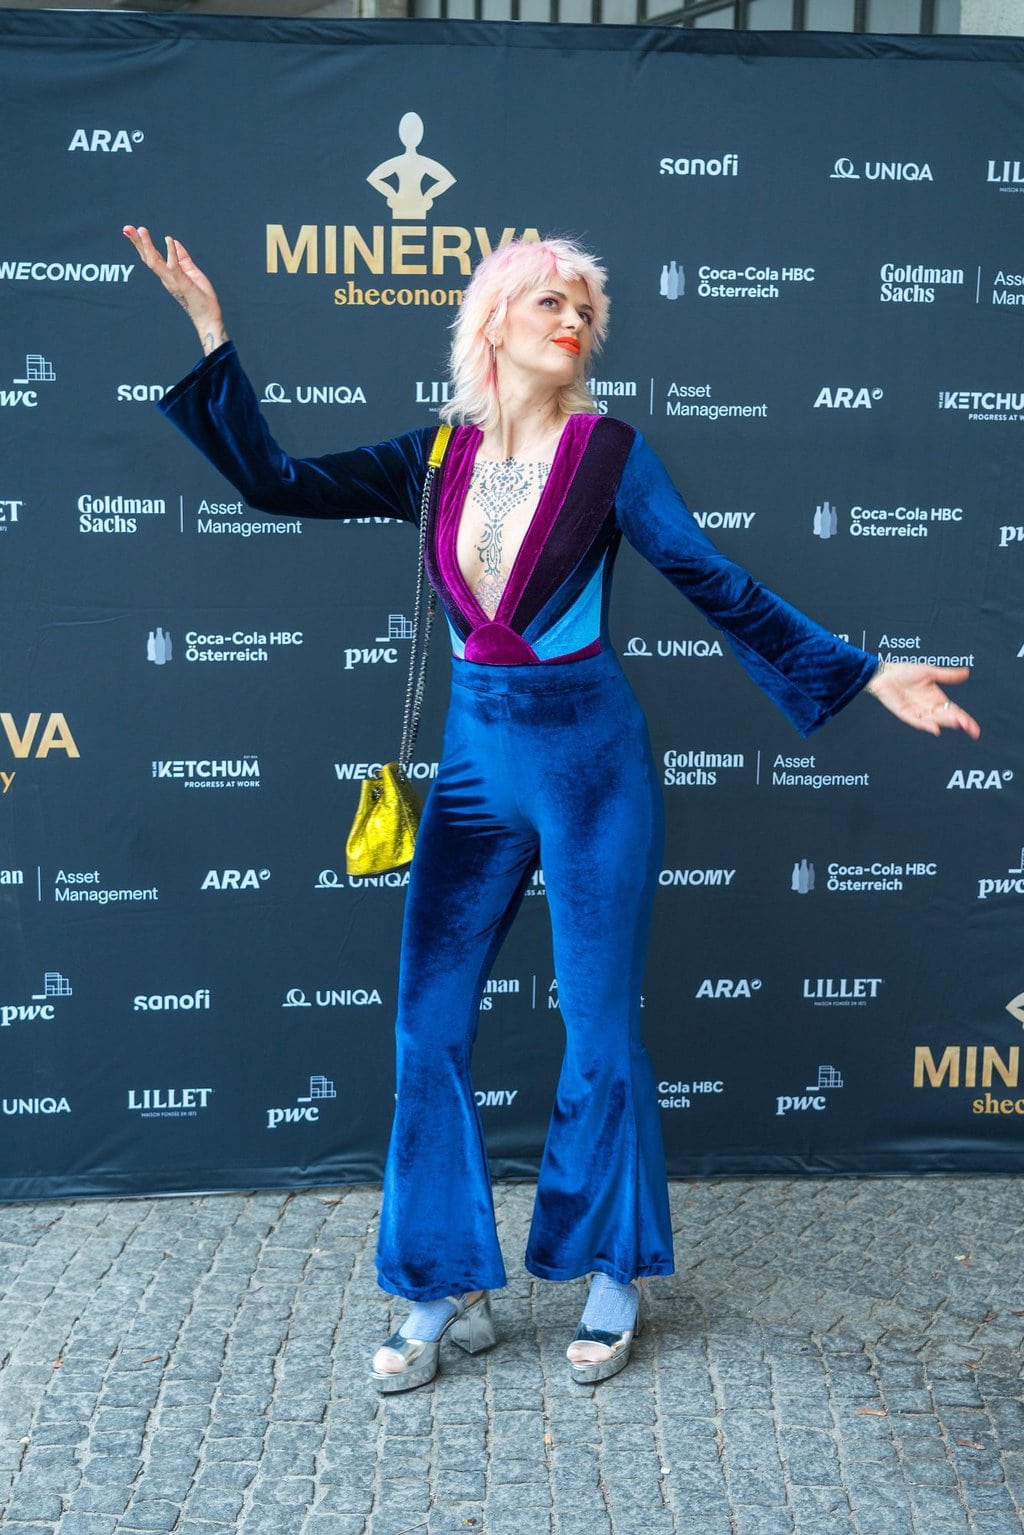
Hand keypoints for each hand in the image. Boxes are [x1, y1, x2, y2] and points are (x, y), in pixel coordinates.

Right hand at [122, 225, 227, 354]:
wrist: (208, 315)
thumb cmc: (201, 295)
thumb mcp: (191, 270)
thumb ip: (182, 257)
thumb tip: (173, 241)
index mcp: (167, 274)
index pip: (151, 256)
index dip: (141, 244)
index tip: (132, 230)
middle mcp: (166, 277)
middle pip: (147, 257)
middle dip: (137, 242)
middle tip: (126, 228)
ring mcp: (172, 280)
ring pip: (154, 261)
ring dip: (147, 245)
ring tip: (141, 230)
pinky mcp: (181, 282)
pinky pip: (173, 266)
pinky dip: (171, 252)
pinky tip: (169, 239)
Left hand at [865, 662, 979, 738]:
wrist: (885, 672)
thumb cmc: (905, 672)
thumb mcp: (930, 672)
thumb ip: (948, 675)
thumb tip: (966, 673)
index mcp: (937, 699)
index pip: (955, 712)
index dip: (965, 720)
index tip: (975, 729)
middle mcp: (929, 708)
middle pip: (946, 718)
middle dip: (958, 722)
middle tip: (968, 726)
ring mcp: (917, 712)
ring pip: (934, 720)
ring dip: (945, 723)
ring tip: (957, 724)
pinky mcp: (904, 713)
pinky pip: (916, 721)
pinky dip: (925, 725)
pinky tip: (935, 728)